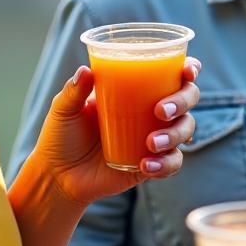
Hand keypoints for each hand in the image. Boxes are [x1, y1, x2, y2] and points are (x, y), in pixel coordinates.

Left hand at [29, 59, 200, 204]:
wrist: (57, 176)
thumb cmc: (61, 136)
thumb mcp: (64, 110)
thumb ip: (74, 91)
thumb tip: (86, 71)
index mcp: (136, 91)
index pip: (172, 74)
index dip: (188, 70)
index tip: (187, 72)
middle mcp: (152, 112)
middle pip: (188, 99)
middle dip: (182, 102)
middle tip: (160, 111)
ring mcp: (155, 138)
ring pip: (185, 129)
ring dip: (175, 134)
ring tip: (151, 144)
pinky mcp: (152, 164)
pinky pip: (173, 163)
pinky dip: (166, 163)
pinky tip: (147, 165)